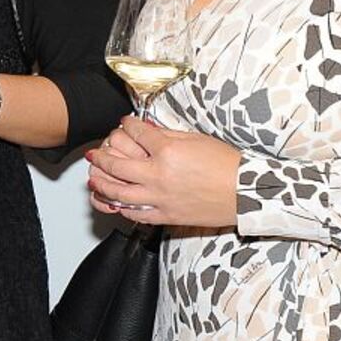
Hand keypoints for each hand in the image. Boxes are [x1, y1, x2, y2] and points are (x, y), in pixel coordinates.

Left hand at [86, 115, 239, 227]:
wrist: (246, 194)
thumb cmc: (227, 166)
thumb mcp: (196, 140)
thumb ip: (166, 134)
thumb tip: (145, 128)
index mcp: (168, 152)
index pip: (135, 134)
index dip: (127, 126)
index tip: (124, 124)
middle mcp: (159, 175)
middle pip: (116, 164)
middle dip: (101, 155)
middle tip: (95, 153)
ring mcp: (159, 198)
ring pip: (117, 192)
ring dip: (100, 183)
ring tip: (94, 177)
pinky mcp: (164, 216)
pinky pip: (133, 213)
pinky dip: (119, 207)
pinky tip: (111, 201)